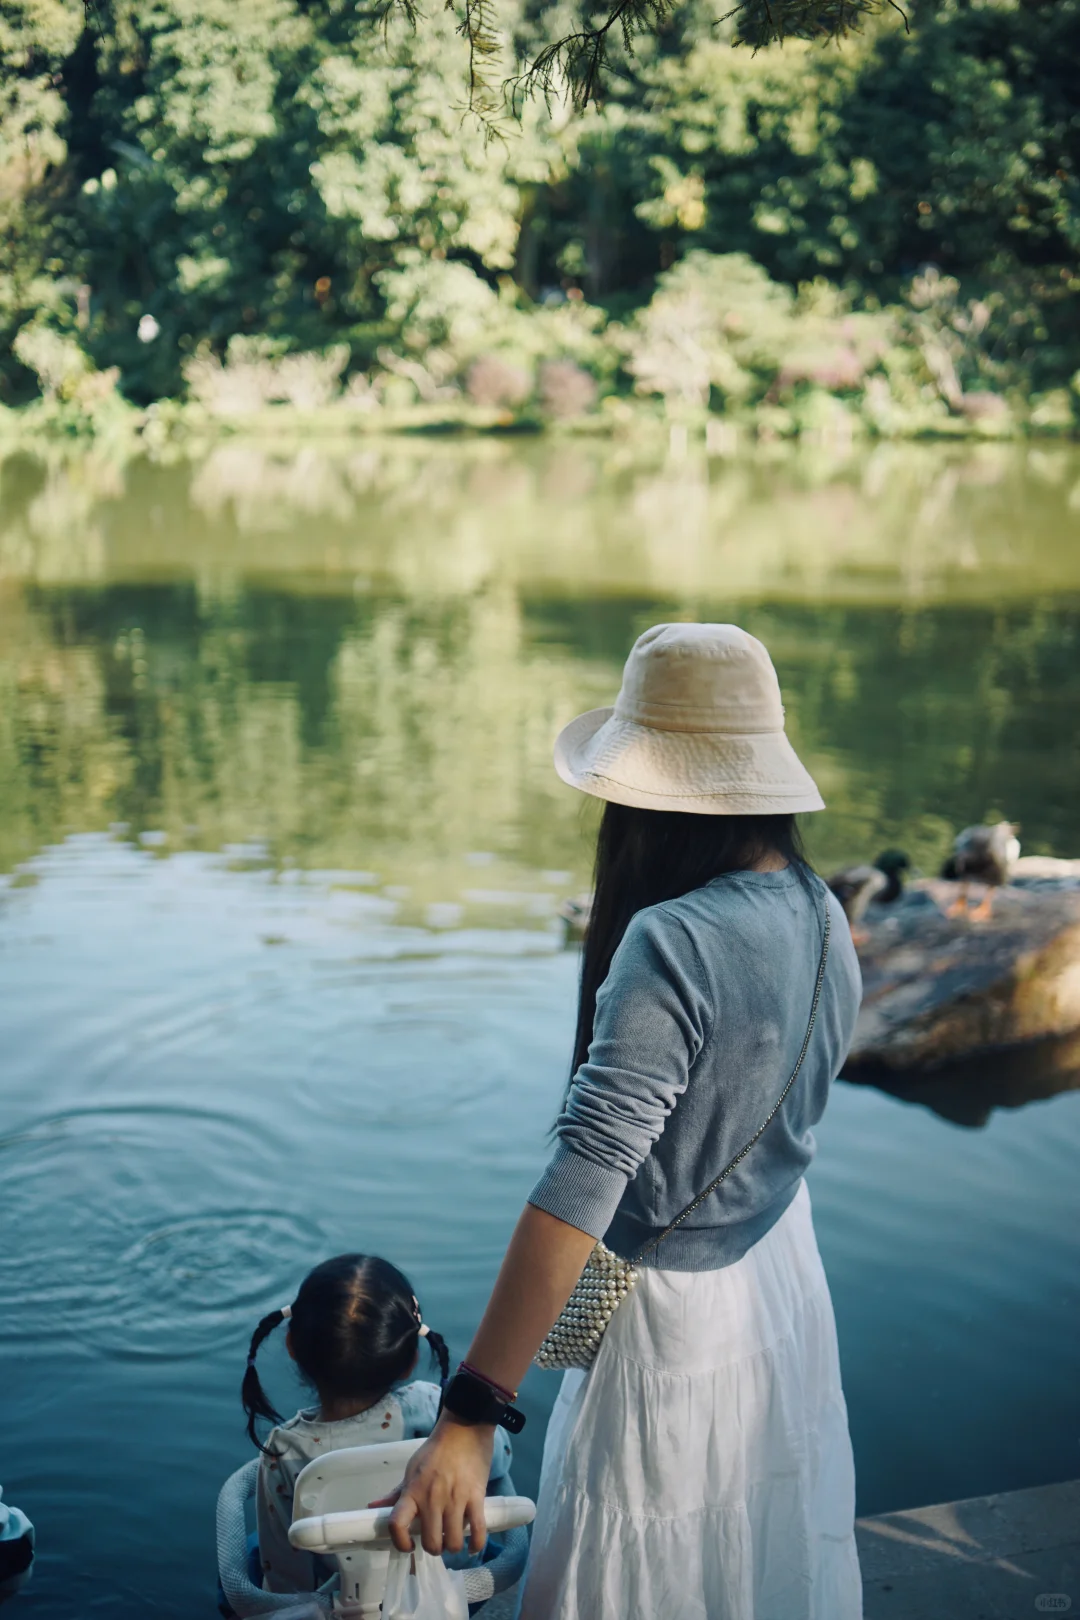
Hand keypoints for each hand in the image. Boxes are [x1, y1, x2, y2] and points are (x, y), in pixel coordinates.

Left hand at [370, 1414, 494, 1555]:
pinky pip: (477, 1529)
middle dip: (434, 1548)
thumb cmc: (436, 1449)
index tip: (409, 1547)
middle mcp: (432, 1498)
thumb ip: (395, 1492)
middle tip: (437, 1541)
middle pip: (431, 1542)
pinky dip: (476, 1544)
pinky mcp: (476, 1496)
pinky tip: (473, 1546)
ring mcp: (455, 1499)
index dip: (400, 1543)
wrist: (464, 1427)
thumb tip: (373, 1508)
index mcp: (413, 1491)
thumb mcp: (413, 1469)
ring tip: (453, 1539)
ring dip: (453, 1546)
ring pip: (453, 1541)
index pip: (397, 1524)